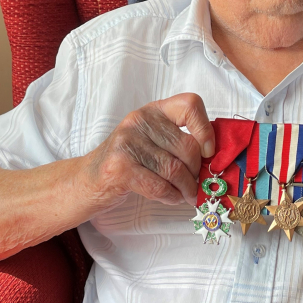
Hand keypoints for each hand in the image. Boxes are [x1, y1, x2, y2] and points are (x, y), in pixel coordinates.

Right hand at [82, 93, 214, 207]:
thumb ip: (179, 141)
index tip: (208, 151)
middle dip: (197, 172)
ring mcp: (126, 142)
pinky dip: (171, 196)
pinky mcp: (119, 167)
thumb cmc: (128, 163)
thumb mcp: (153, 141)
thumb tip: (216, 159)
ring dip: (186, 189)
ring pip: (175, 170)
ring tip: (185, 195)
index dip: (205, 129)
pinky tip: (171, 198)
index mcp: (153, 110)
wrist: (87, 181)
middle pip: (188, 146)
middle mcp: (139, 121)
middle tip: (196, 185)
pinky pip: (160, 186)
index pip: (190, 104)